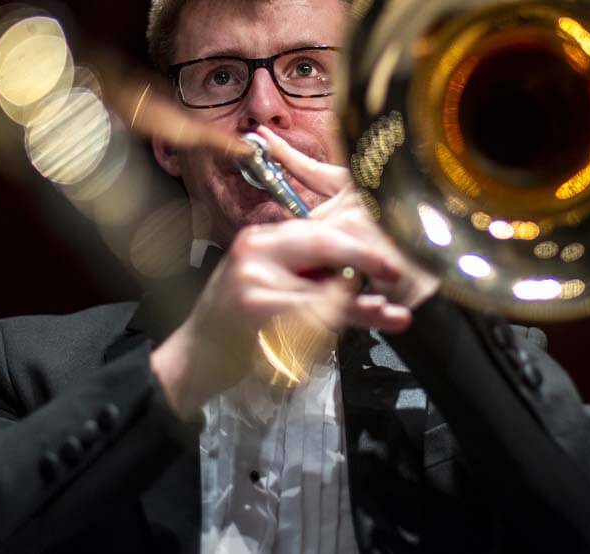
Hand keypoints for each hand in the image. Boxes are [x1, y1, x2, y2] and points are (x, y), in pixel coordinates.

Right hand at [151, 138, 418, 417]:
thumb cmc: (235, 324)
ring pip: (325, 292)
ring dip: (360, 309)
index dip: (359, 242)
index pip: (319, 230)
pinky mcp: (258, 315)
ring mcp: (255, 283)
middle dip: (366, 260)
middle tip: (396, 273)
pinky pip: (313, 323)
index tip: (390, 256)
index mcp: (261, 240)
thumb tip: (360, 270)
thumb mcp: (266, 283)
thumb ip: (306, 272)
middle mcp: (256, 252)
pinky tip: (339, 338)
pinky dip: (334, 333)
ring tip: (390, 316)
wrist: (192, 360)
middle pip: (325, 245)